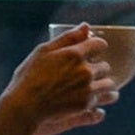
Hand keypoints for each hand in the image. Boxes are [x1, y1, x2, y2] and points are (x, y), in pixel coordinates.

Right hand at [0, 25, 115, 134]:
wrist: (24, 108)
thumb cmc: (29, 77)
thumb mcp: (43, 51)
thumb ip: (67, 37)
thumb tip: (86, 26)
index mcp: (75, 54)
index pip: (100, 44)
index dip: (95, 47)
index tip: (90, 51)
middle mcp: (85, 72)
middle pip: (105, 66)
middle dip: (98, 67)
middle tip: (86, 72)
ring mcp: (87, 91)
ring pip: (110, 85)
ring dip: (104, 85)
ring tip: (94, 88)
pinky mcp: (85, 107)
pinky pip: (103, 102)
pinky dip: (100, 102)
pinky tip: (93, 103)